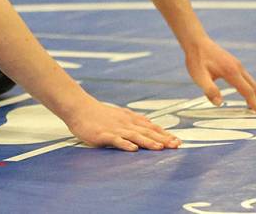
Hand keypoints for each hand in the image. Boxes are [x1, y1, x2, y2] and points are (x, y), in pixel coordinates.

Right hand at [65, 100, 180, 151]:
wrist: (78, 107)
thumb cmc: (98, 113)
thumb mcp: (119, 114)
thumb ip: (134, 120)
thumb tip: (150, 125)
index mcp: (129, 119)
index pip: (151, 127)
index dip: (164, 134)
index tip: (177, 141)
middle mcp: (125, 123)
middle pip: (146, 132)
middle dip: (162, 139)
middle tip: (176, 145)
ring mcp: (114, 129)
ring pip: (134, 135)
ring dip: (148, 142)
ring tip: (160, 148)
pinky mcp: (102, 135)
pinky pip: (115, 140)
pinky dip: (124, 144)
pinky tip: (132, 149)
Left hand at [184, 37, 255, 113]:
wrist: (196, 41)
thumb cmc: (196, 58)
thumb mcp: (198, 75)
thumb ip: (209, 89)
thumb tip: (219, 103)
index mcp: (231, 72)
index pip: (247, 91)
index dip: (255, 104)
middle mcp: (238, 68)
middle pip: (255, 87)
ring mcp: (237, 65)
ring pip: (252, 82)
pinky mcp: (234, 64)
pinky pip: (247, 79)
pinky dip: (253, 87)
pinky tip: (252, 93)